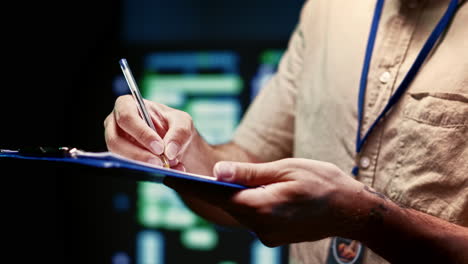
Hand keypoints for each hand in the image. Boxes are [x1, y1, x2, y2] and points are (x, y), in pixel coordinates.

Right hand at [104, 95, 203, 170]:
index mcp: (127, 105)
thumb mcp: (183, 122)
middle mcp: (115, 123)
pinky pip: (128, 167)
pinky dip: (148, 171)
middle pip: (116, 141)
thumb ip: (179, 133)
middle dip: (139, 155)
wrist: (174, 141)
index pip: (127, 117)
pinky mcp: (120, 157)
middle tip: (160, 163)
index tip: (159, 147)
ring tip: (166, 167)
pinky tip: (168, 171)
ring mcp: (115, 141)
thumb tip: (169, 152)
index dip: (141, 133)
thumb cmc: (173, 124)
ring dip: (143, 165)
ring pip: (120, 157)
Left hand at [165, 158, 365, 246]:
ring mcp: (267, 235)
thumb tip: (217, 173)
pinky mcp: (273, 236)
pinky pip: (251, 217)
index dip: (192, 186)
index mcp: (262, 206)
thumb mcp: (286, 169)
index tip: (169, 177)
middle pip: (225, 205)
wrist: (351, 210)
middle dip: (206, 190)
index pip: (217, 196)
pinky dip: (244, 204)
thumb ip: (250, 173)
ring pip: (238, 212)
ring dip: (226, 197)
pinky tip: (243, 191)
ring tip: (211, 179)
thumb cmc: (323, 182)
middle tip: (184, 174)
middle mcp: (260, 226)